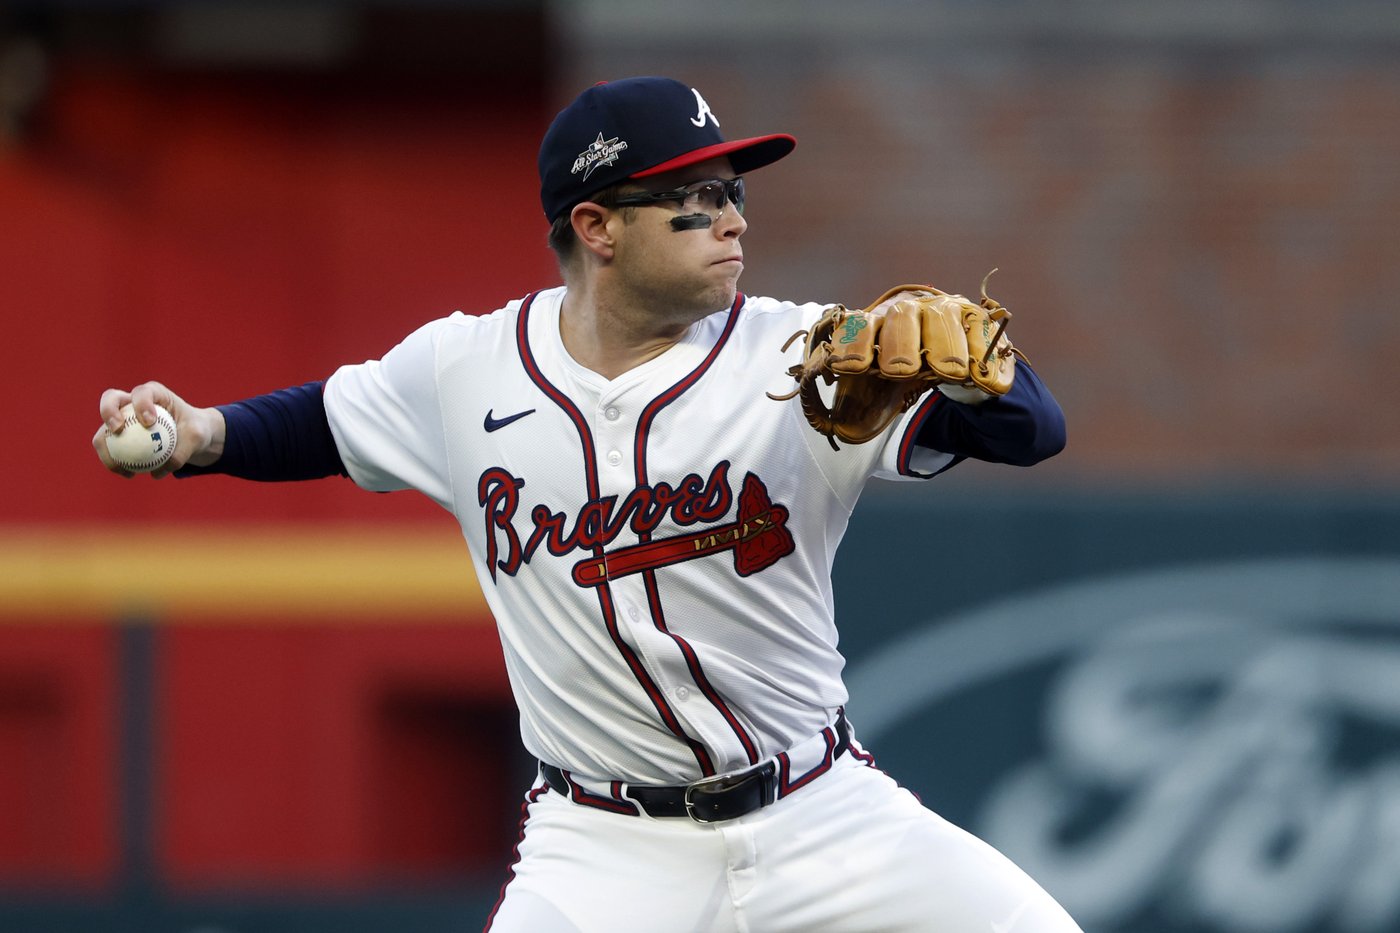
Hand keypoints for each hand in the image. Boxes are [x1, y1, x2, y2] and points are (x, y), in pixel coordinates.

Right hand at [92, 381, 225, 478]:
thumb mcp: (197, 439)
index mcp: (154, 393)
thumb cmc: (194, 431)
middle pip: (110, 399)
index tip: (150, 422)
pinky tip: (129, 474)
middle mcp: (132, 401)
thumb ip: (182, 452)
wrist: (190, 438)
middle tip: (118, 430)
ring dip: (106, 448)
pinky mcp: (117, 436)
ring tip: (120, 466)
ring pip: (104, 430)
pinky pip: (109, 449)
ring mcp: (121, 418)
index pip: (143, 392)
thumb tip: (160, 469)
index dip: (141, 403)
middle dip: (108, 411)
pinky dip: (115, 462)